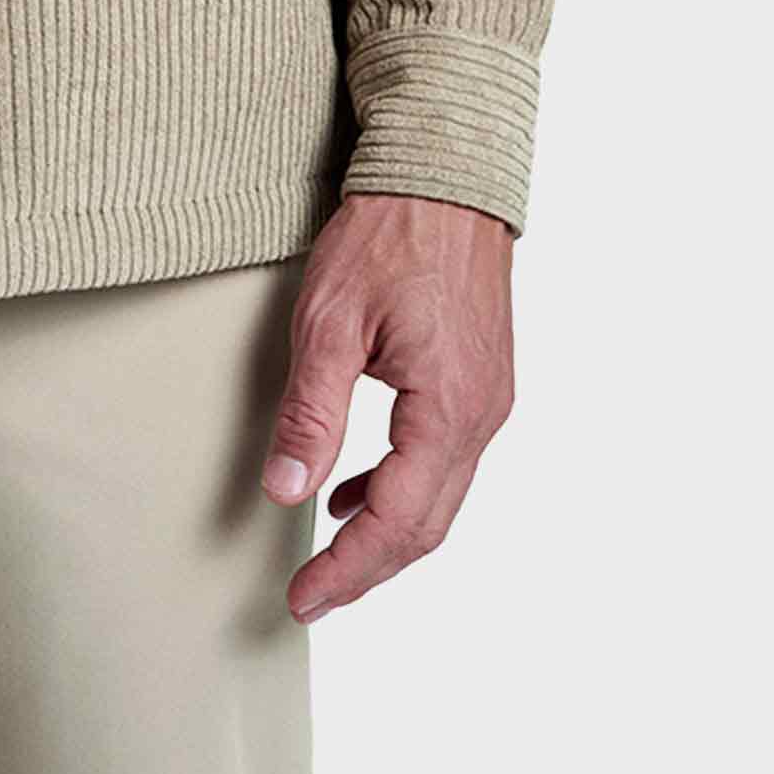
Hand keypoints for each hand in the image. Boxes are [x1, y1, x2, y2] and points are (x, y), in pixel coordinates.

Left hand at [258, 191, 515, 621]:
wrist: (444, 175)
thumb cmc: (390, 234)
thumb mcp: (331, 321)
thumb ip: (312, 413)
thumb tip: (286, 490)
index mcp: (448, 409)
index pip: (398, 522)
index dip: (348, 569)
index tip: (303, 598)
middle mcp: (481, 415)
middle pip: (427, 526)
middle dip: (367, 568)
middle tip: (310, 595)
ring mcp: (488, 399)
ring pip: (440, 498)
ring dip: (386, 533)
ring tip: (328, 554)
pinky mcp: (481, 381)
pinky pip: (445, 460)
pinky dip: (401, 488)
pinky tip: (357, 488)